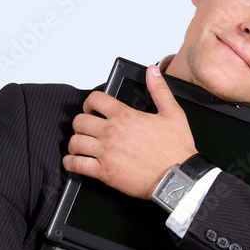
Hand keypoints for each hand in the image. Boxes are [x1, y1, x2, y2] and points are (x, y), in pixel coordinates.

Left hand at [62, 65, 196, 198]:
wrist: (178, 177)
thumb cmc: (175, 149)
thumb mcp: (172, 113)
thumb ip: (159, 89)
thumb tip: (153, 71)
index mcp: (125, 116)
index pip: (94, 99)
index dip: (90, 103)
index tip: (91, 109)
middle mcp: (112, 132)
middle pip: (79, 121)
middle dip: (81, 123)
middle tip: (87, 128)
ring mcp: (106, 152)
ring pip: (75, 142)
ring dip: (75, 143)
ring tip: (81, 145)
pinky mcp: (104, 172)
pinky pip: (76, 164)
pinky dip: (71, 163)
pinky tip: (75, 161)